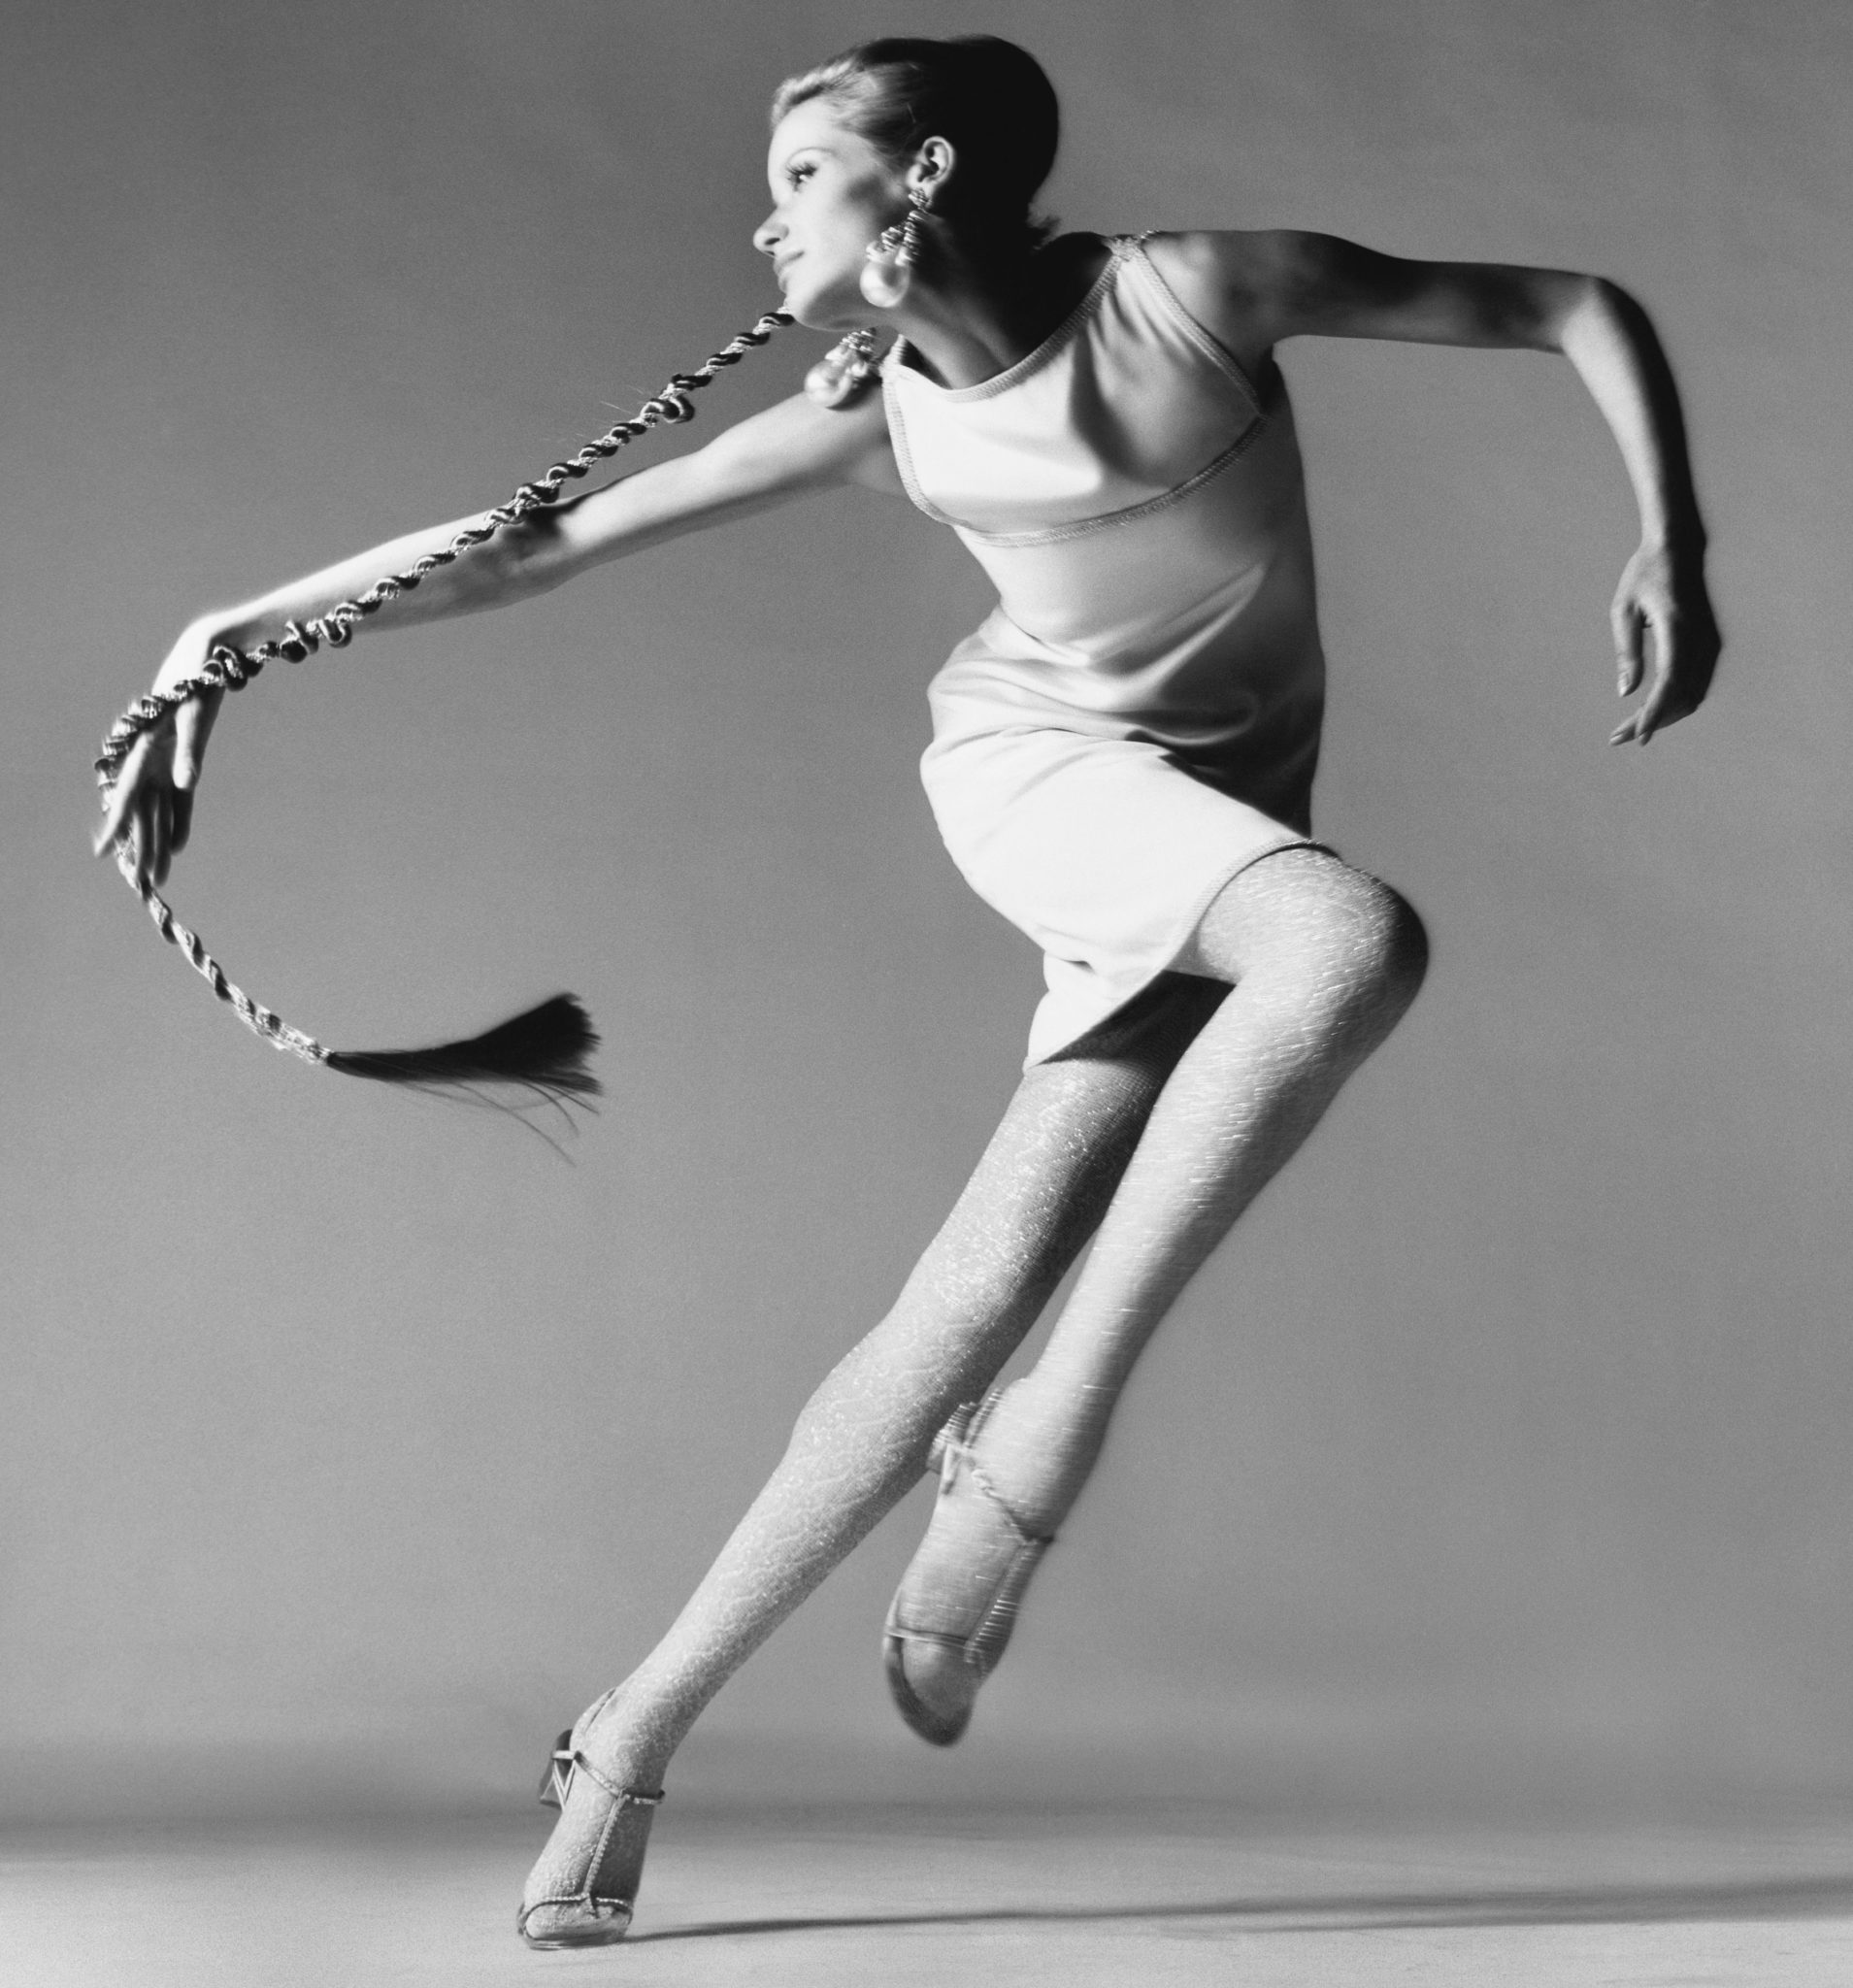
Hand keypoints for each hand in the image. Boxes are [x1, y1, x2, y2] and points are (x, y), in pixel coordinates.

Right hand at [94, 622, 227, 887]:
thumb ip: (191, 750)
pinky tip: (180, 845)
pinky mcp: (186, 756)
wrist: (210, 651)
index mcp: (146, 746)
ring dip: (159, 840)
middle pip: (144, 811)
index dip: (116, 825)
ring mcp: (167, 757)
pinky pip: (180, 798)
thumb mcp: (195, 712)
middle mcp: (151, 755)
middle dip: (143, 847)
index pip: (127, 795)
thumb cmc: (198, 677)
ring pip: (160, 809)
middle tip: (145, 884)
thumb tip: (186, 784)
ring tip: (160, 875)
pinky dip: (180, 820)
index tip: (104, 853)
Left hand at [1608, 539, 1718, 744]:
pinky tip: (1652, 711)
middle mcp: (1699, 638)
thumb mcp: (1623, 609)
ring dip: (1664, 716)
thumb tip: (1626, 692)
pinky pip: (1696, 684)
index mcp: (1675, 627)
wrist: (1677, 548)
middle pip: (1682, 696)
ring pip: (1692, 695)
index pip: (1669, 682)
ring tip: (1630, 729)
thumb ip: (1626, 651)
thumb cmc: (1644, 574)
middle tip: (1618, 737)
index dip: (1654, 713)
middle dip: (1652, 722)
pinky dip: (1675, 703)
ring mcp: (1708, 642)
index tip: (1637, 736)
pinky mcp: (1708, 644)